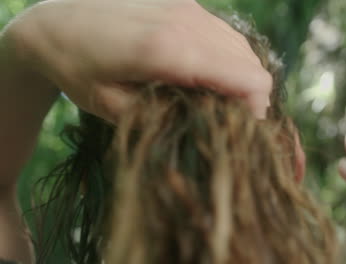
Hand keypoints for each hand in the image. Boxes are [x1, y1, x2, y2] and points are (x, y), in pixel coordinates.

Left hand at [5, 0, 271, 121]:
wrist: (56, 22)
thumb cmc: (79, 70)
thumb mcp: (117, 108)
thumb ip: (169, 116)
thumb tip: (211, 123)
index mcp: (169, 50)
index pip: (247, 78)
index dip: (256, 110)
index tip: (240, 133)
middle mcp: (187, 23)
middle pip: (251, 64)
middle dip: (250, 98)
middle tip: (227, 122)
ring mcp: (188, 9)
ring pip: (241, 48)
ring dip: (239, 77)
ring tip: (217, 101)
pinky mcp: (185, 4)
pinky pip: (224, 35)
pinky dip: (226, 59)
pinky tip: (207, 76)